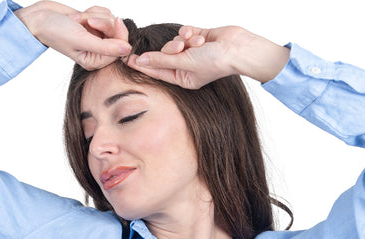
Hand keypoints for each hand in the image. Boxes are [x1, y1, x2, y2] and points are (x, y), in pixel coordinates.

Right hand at [15, 2, 129, 69]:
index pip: (120, 49)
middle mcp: (97, 51)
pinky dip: (93, 10)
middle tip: (88, 19)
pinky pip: (104, 13)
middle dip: (104, 22)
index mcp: (95, 61)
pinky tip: (79, 15)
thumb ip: (106, 47)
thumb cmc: (56, 32)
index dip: (120, 33)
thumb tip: (128, 50)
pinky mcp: (93, 24)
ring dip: (95, 14)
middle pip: (117, 33)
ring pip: (110, 20)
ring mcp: (96, 37)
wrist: (40, 18)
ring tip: (78, 19)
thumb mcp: (83, 40)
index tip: (114, 20)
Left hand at [126, 25, 289, 87]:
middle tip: (180, 48)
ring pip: (174, 42)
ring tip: (195, 43)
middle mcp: (186, 67)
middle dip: (170, 49)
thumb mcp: (185, 63)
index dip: (143, 65)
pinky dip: (190, 33)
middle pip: (165, 55)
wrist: (237, 48)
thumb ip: (161, 60)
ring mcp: (192, 53)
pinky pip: (184, 32)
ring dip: (183, 40)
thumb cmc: (215, 62)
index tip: (128, 59)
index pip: (157, 72)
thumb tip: (141, 61)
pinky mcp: (198, 38)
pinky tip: (200, 36)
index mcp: (183, 79)